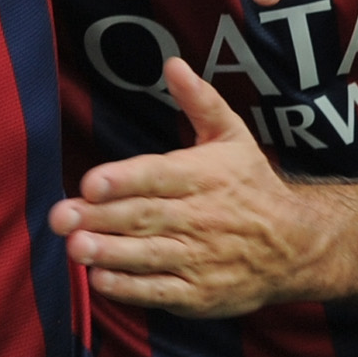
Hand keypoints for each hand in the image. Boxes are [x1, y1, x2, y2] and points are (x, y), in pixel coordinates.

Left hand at [49, 60, 333, 317]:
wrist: (297, 247)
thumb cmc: (252, 186)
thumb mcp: (233, 137)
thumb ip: (201, 101)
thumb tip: (173, 62)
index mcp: (203, 176)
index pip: (158, 176)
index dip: (123, 180)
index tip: (89, 182)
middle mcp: (200, 217)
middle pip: (143, 216)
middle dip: (99, 217)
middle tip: (60, 217)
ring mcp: (199, 259)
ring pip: (148, 254)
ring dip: (109, 252)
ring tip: (75, 247)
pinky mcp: (198, 294)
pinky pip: (160, 292)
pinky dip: (130, 289)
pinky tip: (100, 280)